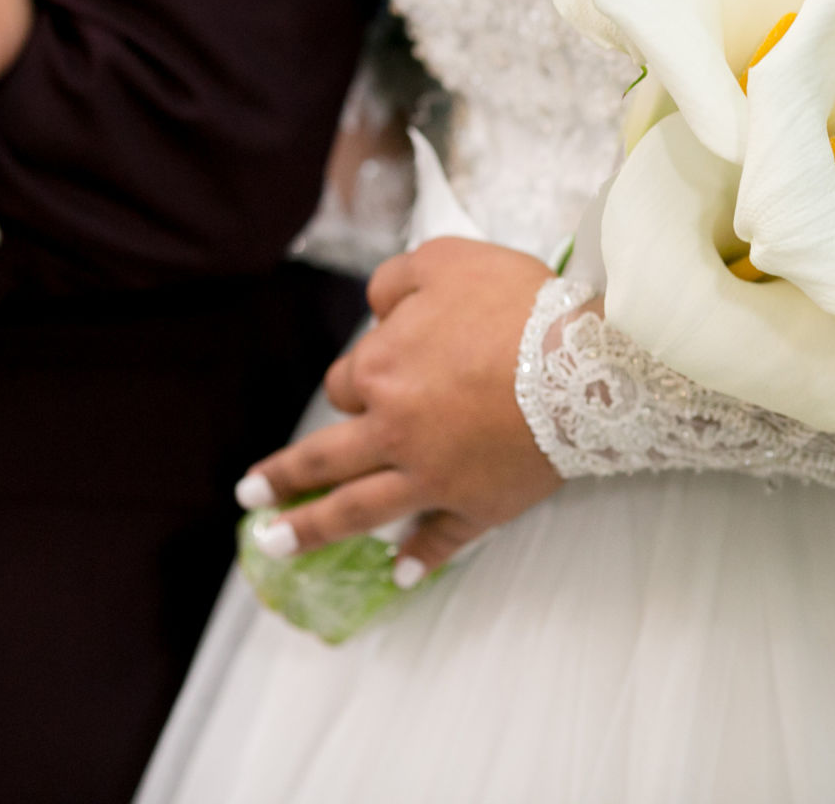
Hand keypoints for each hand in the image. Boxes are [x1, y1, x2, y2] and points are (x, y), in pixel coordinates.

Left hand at [239, 238, 559, 587]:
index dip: (358, 379)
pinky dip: (419, 557)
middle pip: (322, 461)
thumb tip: (376, 309)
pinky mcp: (477, 505)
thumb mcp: (444, 261)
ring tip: (276, 548)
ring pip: (358, 512)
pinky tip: (398, 573)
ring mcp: (432, 477)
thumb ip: (396, 281)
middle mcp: (392, 431)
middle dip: (282, 481)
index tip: (380, 374)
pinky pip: (441, 539)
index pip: (345, 384)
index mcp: (380, 372)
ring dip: (312, 532)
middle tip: (250, 499)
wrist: (583, 364)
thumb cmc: (513, 305)